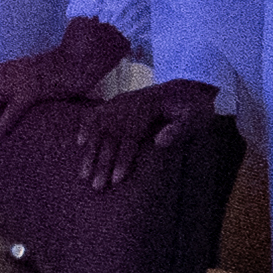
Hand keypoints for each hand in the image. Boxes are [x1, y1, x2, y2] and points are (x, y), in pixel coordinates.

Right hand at [79, 75, 216, 192]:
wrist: (189, 85)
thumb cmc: (192, 106)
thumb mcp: (193, 117)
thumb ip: (177, 129)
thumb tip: (159, 143)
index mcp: (145, 109)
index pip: (129, 138)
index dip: (121, 160)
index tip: (116, 180)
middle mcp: (128, 105)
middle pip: (109, 136)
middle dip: (101, 163)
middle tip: (96, 186)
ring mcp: (120, 102)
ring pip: (98, 128)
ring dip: (90, 152)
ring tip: (83, 174)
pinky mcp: (118, 103)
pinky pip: (96, 114)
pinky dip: (85, 128)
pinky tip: (79, 142)